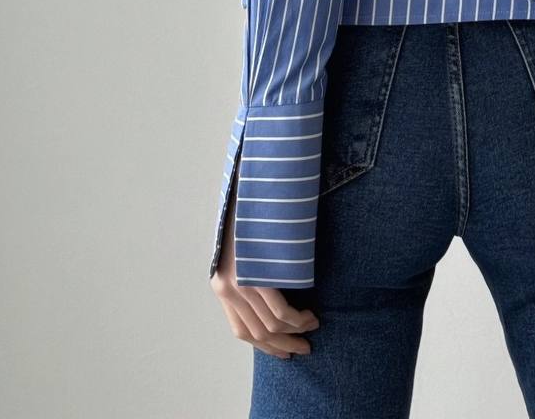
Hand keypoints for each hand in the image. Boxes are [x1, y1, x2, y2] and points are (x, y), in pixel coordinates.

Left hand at [210, 166, 319, 357]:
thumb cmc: (250, 213)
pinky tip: (309, 316)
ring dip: (295, 332)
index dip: (265, 345)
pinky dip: (298, 320)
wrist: (249, 184)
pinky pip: (281, 310)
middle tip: (303, 348)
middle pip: (257, 333)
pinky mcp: (255, 273)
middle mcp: (227, 288)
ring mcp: (240, 282)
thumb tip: (272, 291)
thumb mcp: (244, 248)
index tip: (285, 349)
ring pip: (271, 325)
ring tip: (312, 326)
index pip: (241, 331)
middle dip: (283, 345)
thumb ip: (252, 271)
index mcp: (222, 285)